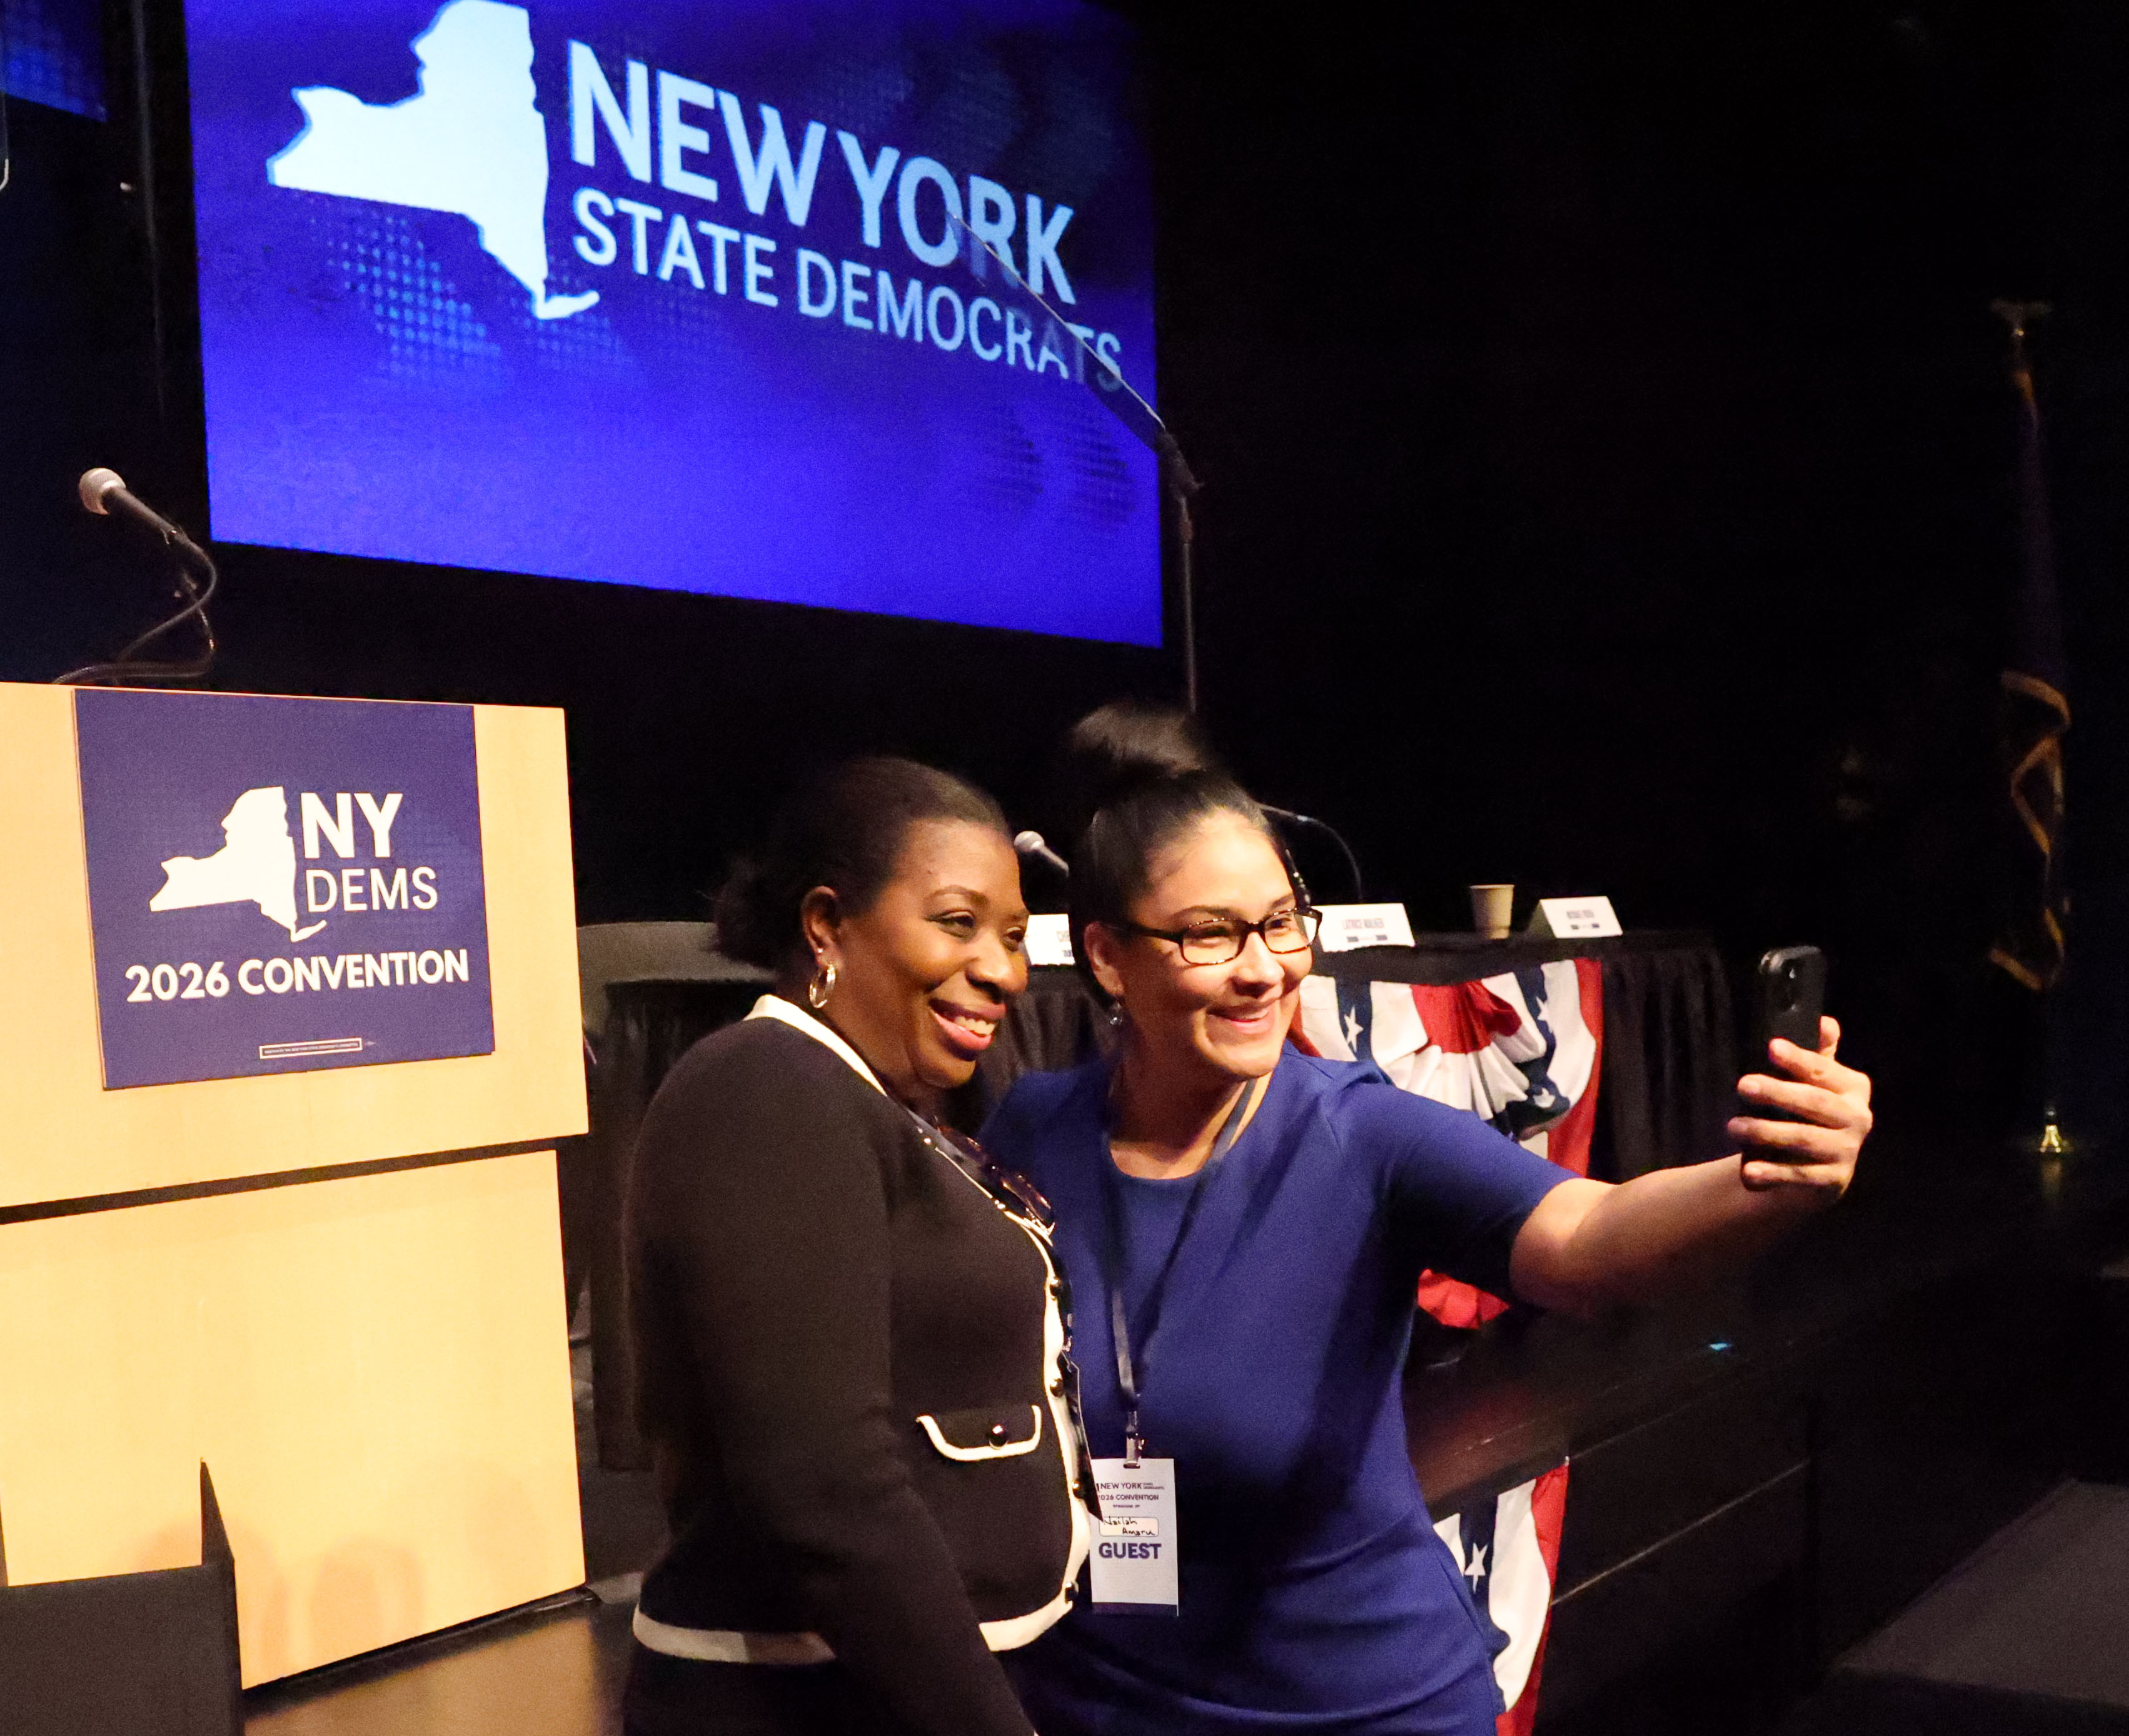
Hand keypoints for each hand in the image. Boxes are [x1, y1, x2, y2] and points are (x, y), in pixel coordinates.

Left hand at [1727, 1016, 1872, 1200]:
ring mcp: (1847, 1152)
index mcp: (1853, 1088)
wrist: (1819, 1169)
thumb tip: (1824, 1021)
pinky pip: (1799, 1175)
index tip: (1771, 1047)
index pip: (1823, 1071)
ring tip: (1733, 1126)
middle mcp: (1857, 1119)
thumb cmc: (1810, 1112)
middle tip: (1742, 1085)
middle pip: (1814, 1103)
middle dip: (1778, 1093)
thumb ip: (1817, 1053)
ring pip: (1804, 1139)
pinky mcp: (1833, 1181)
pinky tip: (1748, 1171)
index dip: (1798, 1059)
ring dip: (1767, 1132)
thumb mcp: (1815, 1081)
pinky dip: (1773, 1174)